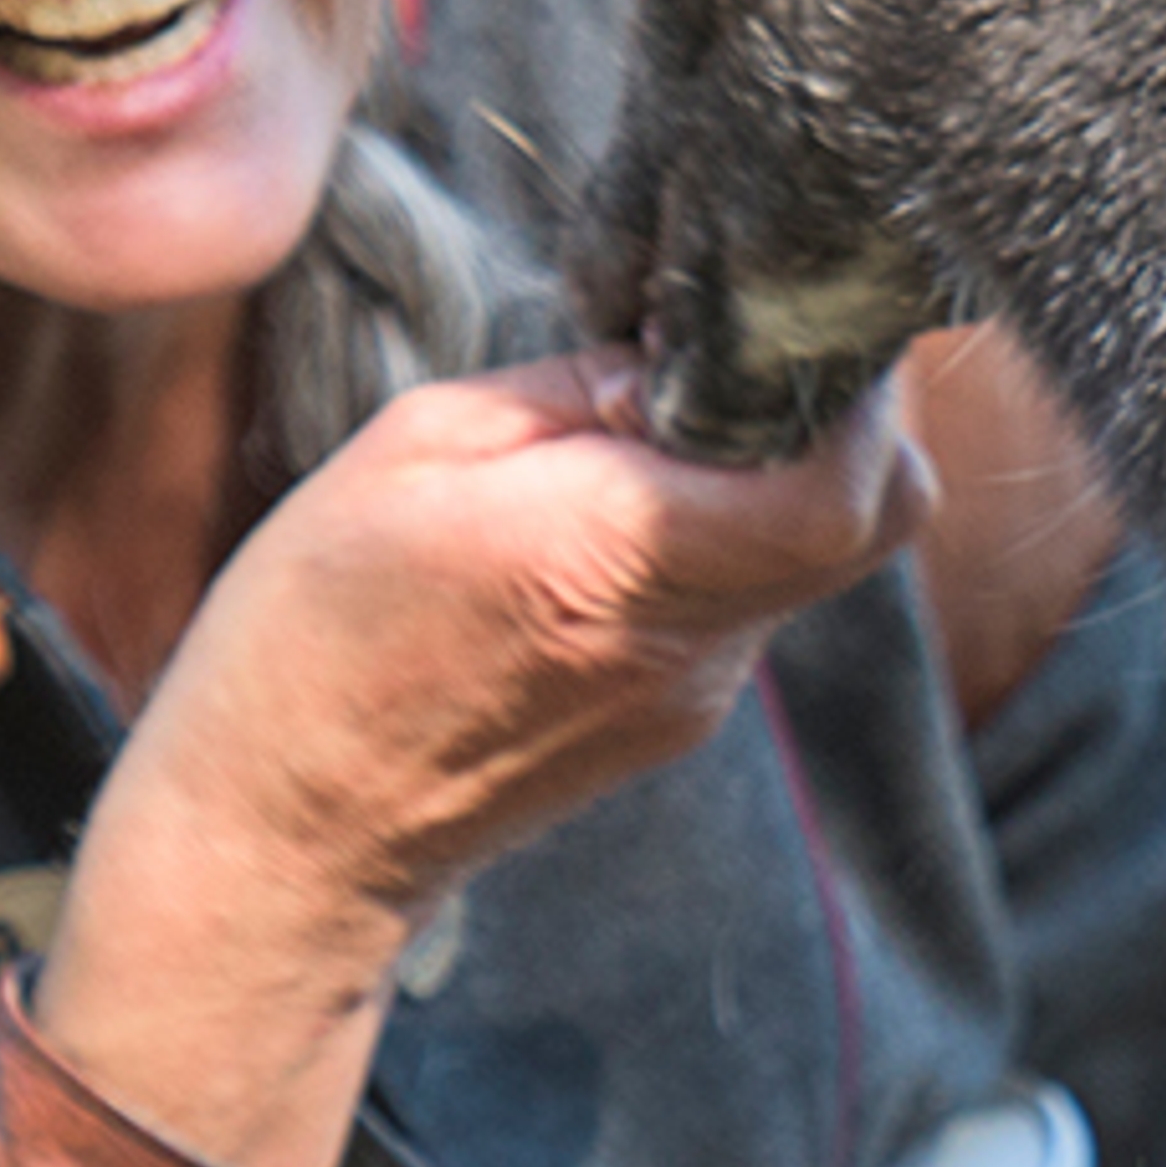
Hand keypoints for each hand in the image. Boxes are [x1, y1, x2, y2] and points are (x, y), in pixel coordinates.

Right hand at [32, 349, 931, 1166]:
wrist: (289, 842)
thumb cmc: (312, 636)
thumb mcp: (415, 448)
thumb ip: (577, 391)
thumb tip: (685, 350)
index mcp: (604, 556)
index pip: (840, 485)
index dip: (844, 388)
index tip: (774, 323)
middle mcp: (681, 641)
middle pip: (876, 516)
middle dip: (842, 414)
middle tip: (736, 360)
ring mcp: (694, 695)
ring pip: (821, 554)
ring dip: (772, 472)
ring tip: (646, 439)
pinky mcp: (680, 719)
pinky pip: (753, 599)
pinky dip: (722, 535)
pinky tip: (618, 518)